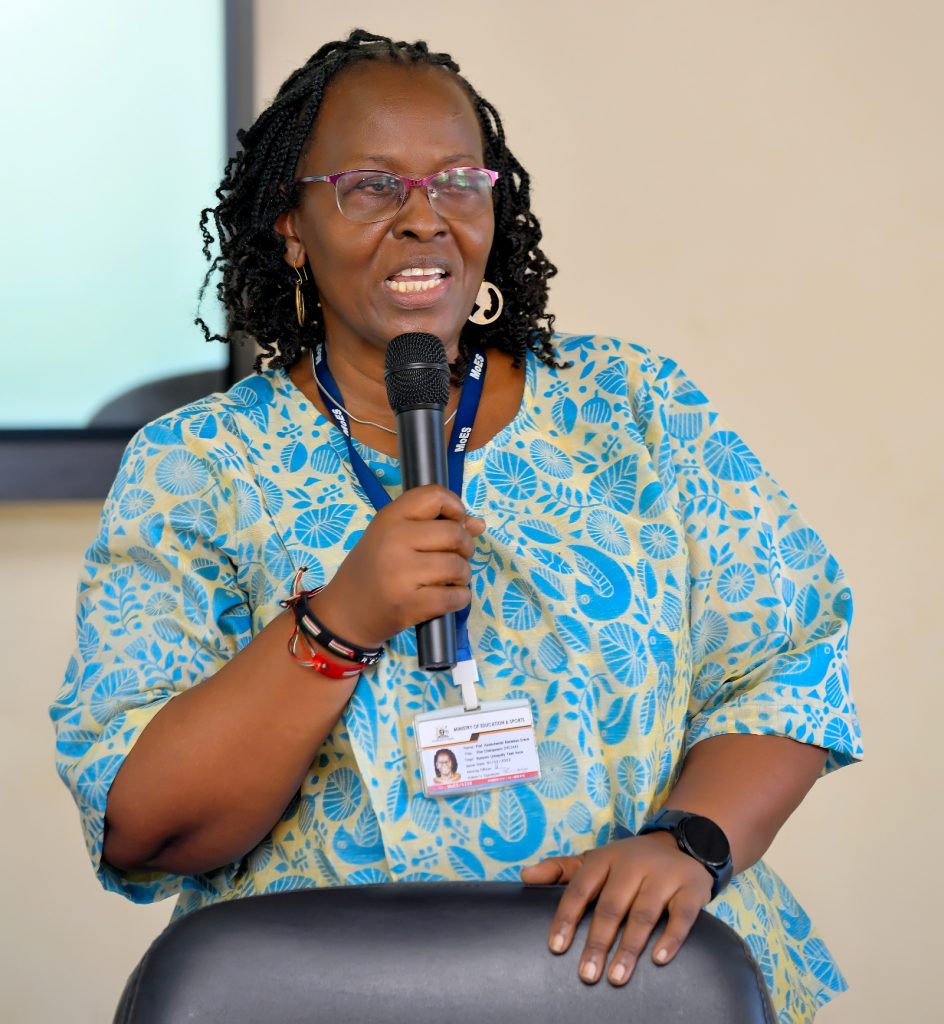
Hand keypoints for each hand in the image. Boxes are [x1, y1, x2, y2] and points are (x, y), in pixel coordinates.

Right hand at [310, 485, 484, 647]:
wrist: (346, 613)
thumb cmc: (373, 569)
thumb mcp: (394, 538)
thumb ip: (434, 525)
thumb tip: (478, 524)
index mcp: (389, 518)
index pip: (434, 495)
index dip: (455, 507)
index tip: (454, 522)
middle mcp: (394, 540)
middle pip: (455, 533)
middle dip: (465, 547)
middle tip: (454, 556)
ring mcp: (401, 573)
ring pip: (458, 566)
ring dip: (463, 575)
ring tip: (448, 579)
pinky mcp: (410, 604)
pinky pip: (456, 596)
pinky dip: (460, 597)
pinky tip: (447, 597)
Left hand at [520, 833, 711, 985]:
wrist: (682, 844)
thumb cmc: (629, 863)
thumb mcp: (595, 860)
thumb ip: (560, 870)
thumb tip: (523, 875)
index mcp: (605, 859)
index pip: (580, 888)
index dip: (567, 918)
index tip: (557, 948)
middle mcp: (633, 864)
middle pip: (611, 906)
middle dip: (597, 942)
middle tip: (587, 975)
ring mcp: (663, 876)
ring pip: (643, 914)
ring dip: (629, 948)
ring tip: (615, 977)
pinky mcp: (690, 889)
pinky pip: (681, 915)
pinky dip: (671, 938)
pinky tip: (658, 959)